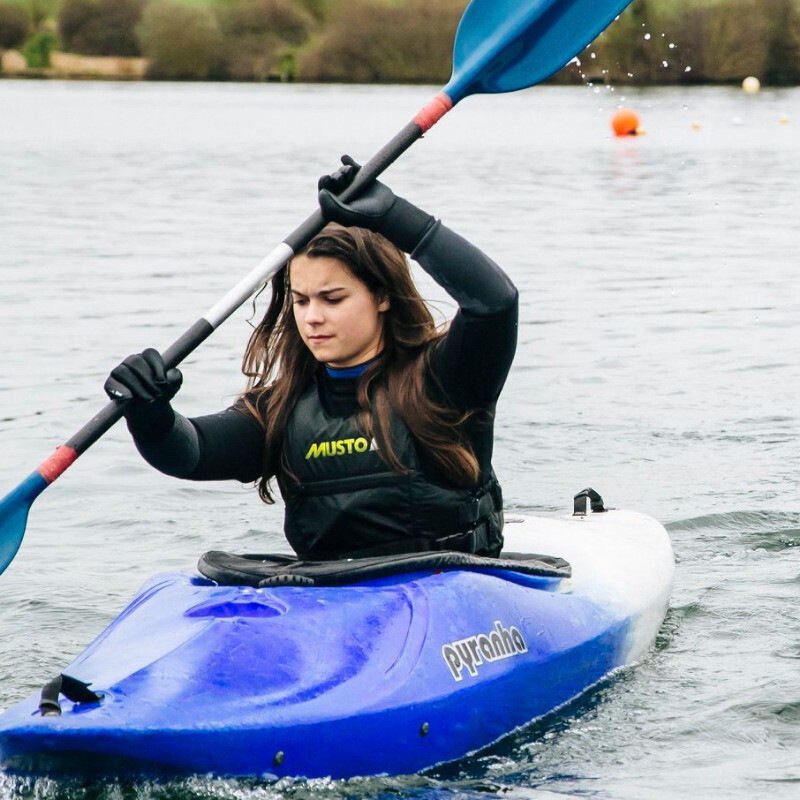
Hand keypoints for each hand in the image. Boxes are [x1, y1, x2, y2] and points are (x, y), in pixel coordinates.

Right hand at [104, 348, 182, 404]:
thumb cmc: (162, 393)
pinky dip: (117, 391)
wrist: (150, 412)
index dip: (157, 367)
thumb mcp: (173, 387)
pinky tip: (128, 398)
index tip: (163, 383)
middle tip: (158, 394)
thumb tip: (171, 374)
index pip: (150, 353)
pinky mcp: (111, 385)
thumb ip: (175, 378)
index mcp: (147, 358)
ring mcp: (119, 372)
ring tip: (149, 399)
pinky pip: (110, 384)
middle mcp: (132, 361)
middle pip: (135, 361)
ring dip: (137, 387)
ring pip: (122, 372)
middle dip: (147, 379)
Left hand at [317, 155, 434, 252]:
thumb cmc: (366, 216)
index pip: (324, 192)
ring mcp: (352, 184)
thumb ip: (332, 208)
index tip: (326, 178)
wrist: (387, 209)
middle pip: (332, 180)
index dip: (323, 183)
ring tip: (349, 173)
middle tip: (341, 179)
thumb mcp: (347, 215)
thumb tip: (321, 193)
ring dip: (343, 170)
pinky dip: (347, 161)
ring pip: (341, 172)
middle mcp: (342, 194)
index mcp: (335, 204)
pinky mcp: (361, 176)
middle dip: (335, 176)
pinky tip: (344, 158)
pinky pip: (352, 165)